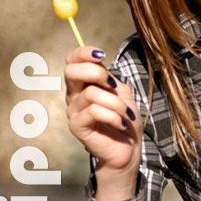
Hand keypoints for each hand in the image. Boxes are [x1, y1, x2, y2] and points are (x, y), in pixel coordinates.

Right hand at [64, 46, 141, 182]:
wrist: (129, 147)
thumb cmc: (125, 119)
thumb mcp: (122, 93)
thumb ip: (109, 78)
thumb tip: (100, 63)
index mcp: (83, 84)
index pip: (72, 61)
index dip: (84, 53)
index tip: (102, 54)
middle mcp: (74, 96)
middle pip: (72, 71)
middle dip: (97, 73)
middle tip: (114, 86)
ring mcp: (73, 111)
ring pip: (91, 93)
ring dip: (116, 103)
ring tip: (126, 114)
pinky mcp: (76, 126)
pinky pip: (94, 111)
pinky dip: (114, 116)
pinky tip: (121, 124)